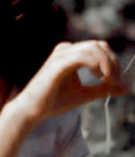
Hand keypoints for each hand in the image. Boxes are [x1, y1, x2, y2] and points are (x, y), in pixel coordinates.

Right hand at [14, 40, 128, 125]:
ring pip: (93, 48)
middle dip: (113, 62)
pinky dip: (97, 65)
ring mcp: (61, 55)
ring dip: (107, 64)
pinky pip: (83, 57)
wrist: (31, 111)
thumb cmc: (53, 102)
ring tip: (108, 81)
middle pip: (99, 45)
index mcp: (71, 54)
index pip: (100, 48)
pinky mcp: (58, 64)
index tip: (117, 82)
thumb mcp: (84, 95)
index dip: (113, 62)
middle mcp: (66, 50)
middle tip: (116, 81)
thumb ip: (103, 90)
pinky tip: (99, 77)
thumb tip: (125, 89)